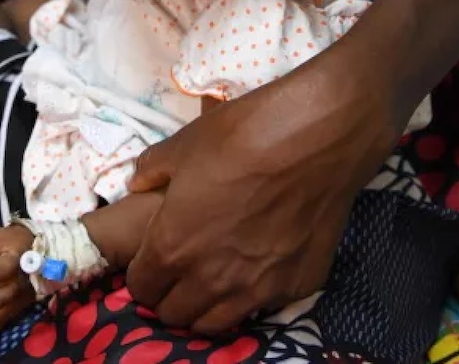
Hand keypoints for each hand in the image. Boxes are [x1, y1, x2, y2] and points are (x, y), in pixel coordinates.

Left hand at [125, 53, 398, 333]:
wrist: (319, 138)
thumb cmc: (244, 135)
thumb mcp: (185, 144)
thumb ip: (153, 170)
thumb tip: (139, 183)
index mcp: (173, 247)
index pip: (142, 287)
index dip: (144, 272)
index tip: (154, 258)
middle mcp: (211, 280)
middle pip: (175, 314)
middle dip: (171, 293)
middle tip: (182, 268)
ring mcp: (256, 290)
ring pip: (215, 323)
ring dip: (207, 304)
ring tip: (216, 275)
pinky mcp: (296, 286)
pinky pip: (263, 305)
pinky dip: (254, 293)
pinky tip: (260, 263)